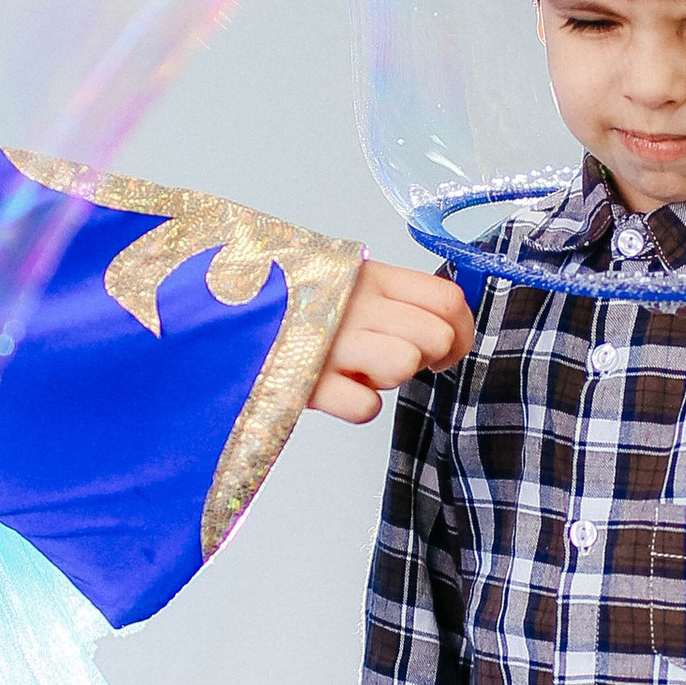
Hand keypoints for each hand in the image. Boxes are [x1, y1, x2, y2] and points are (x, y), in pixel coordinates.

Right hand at [308, 257, 473, 421]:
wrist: (224, 315)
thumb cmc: (298, 304)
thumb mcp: (349, 282)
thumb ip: (398, 296)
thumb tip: (451, 323)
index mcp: (371, 277)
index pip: (448, 300)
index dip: (461, 330)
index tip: (446, 347)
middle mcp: (355, 305)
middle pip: (435, 336)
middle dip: (428, 357)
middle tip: (398, 359)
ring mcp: (330, 342)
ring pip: (405, 365)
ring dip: (389, 378)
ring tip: (361, 369)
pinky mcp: (307, 382)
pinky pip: (366, 406)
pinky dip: (357, 404)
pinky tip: (336, 387)